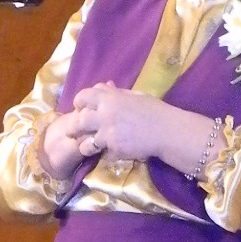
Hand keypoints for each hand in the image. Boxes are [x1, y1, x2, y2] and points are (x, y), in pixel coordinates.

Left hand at [42, 84, 219, 177]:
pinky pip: (103, 154)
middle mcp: (105, 115)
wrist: (167, 131)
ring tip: (88, 147)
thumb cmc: (155, 111)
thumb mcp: (135, 96)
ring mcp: (108, 134)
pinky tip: (111, 153)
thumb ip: (116, 93)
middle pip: (78, 122)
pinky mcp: (114, 150)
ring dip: (85, 146)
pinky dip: (105, 155)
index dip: (79, 103)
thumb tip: (102, 86)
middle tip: (73, 132)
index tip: (81, 108)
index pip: (83, 97)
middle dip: (73, 128)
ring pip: (85, 143)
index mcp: (110, 98)